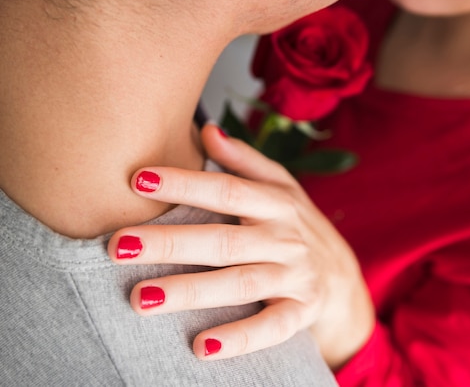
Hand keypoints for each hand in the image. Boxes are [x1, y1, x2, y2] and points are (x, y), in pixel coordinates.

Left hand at [108, 123, 374, 364]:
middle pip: (223, 240)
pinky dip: (238, 340)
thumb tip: (207, 129)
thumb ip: (245, 160)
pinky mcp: (300, 314)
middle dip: (171, 242)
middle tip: (119, 245)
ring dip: (190, 291)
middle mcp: (284, 237)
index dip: (185, 183)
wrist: (344, 278)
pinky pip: (270, 329)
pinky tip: (200, 347)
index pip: (226, 189)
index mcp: (276, 202)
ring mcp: (294, 277)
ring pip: (239, 284)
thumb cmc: (298, 224)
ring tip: (140, 297)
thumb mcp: (282, 186)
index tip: (139, 179)